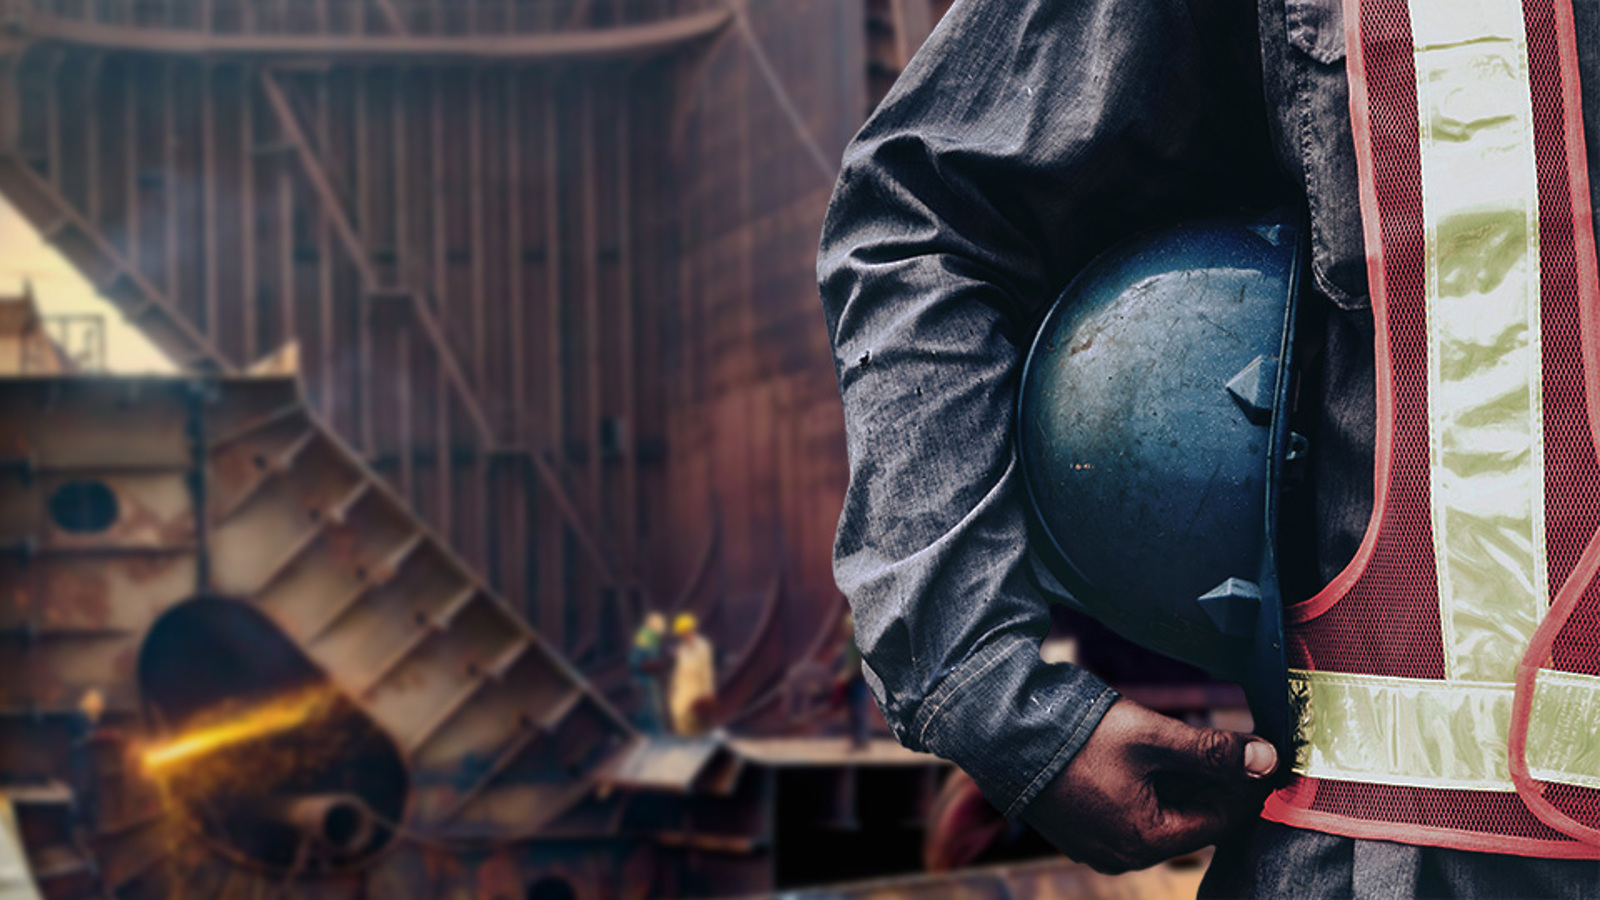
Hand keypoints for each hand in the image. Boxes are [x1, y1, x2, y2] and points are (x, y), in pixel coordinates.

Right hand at [1020, 698, 1277, 873]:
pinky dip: (1150, 786)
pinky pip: (1130, 812)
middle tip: (1235, 741)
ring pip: (1160, 814)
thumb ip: (1212, 750)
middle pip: (1190, 818)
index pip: (1220, 818)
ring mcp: (1097, 845)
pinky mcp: (1080, 828)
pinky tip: (1155, 752)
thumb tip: (1269, 760)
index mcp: (1145, 840)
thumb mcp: (1152, 736)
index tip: (1267, 753)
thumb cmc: (1076, 736)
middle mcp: (1123, 854)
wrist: (999, 732)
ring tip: (1194, 740)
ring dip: (1182, 781)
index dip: (1246, 784)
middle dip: (1213, 780)